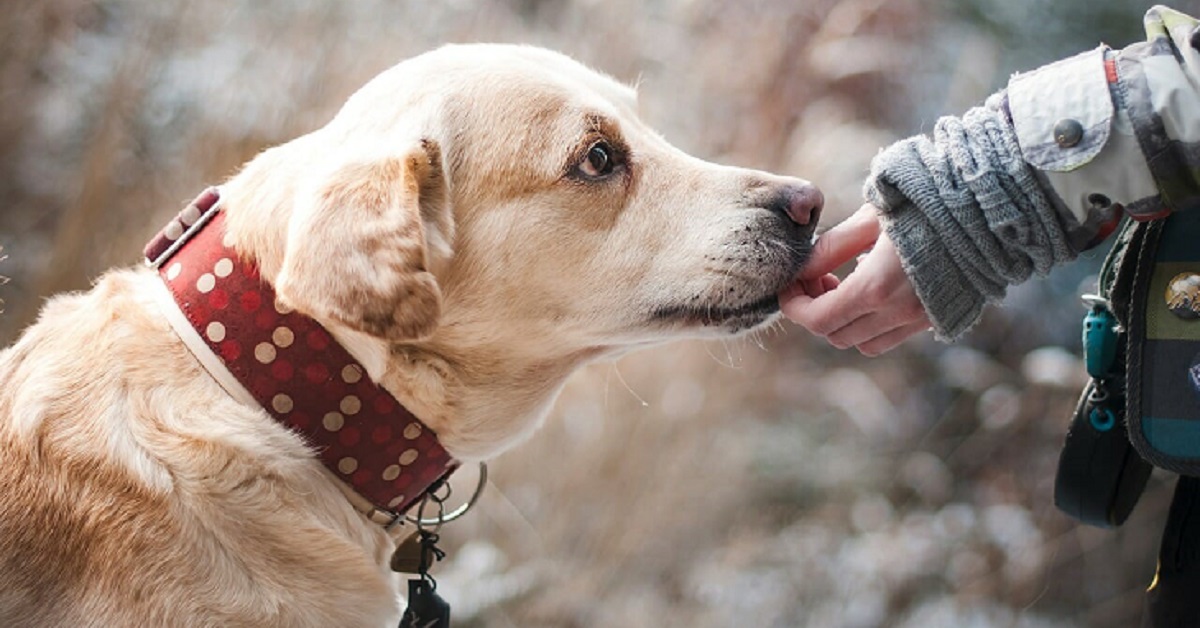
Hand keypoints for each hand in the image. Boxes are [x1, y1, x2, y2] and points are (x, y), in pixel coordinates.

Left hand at [780, 203, 930, 355]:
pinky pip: (891, 336)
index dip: (794, 306)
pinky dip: (872, 323)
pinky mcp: (937, 318)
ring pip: (863, 343)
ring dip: (844, 321)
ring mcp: (920, 319)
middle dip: (816, 311)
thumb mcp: (871, 218)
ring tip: (843, 284)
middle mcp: (898, 313)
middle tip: (816, 278)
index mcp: (876, 287)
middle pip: (836, 335)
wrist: (990, 208)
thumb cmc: (926, 202)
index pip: (818, 319)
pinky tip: (875, 287)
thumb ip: (832, 248)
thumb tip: (800, 268)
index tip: (789, 286)